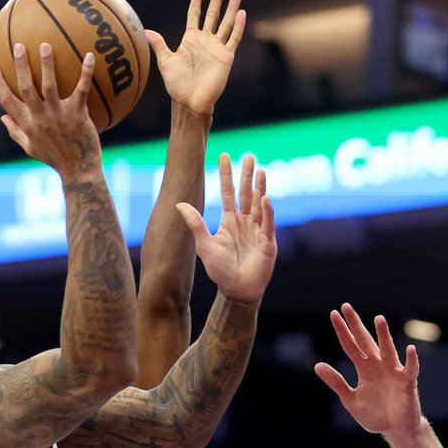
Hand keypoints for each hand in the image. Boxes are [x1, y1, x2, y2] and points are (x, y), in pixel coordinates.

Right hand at [0, 42, 101, 178]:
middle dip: (21, 65)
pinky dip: (86, 72)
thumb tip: (2, 117)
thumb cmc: (54, 158)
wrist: (78, 171)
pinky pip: (82, 90)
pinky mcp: (78, 115)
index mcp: (27, 123)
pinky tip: (90, 56)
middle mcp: (40, 117)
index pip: (6, 100)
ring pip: (50, 86)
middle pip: (26, 87)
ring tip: (45, 45)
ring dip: (47, 65)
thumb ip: (15, 131)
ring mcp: (58, 115)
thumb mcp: (30, 148)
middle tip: (19, 46)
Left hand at [148, 0, 244, 117]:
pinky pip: (233, 39)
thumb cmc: (177, 85)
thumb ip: (159, 45)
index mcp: (190, 40)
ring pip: (225, 24)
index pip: (195, 14)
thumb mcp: (166, 62)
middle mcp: (205, 41)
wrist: (190, 102)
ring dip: (231, 10)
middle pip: (213, 15)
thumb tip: (144, 31)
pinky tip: (241, 13)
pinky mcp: (226, 57)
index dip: (198, 0)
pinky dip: (238, 26)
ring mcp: (216, 48)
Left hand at [177, 153, 275, 301]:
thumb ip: (195, 224)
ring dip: (260, 188)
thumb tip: (179, 203)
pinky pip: (267, 224)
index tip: (225, 156)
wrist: (237, 290)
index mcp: (230, 221)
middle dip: (248, 176)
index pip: (229, 193)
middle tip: (250, 157)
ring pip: (259, 205)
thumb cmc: (221, 270)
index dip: (227, 175)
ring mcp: (258, 230)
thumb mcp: (205, 245)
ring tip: (261, 171)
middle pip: (246, 194)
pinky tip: (264, 199)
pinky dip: (266, 212)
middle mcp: (245, 222)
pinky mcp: (268, 242)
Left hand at [314, 306, 424, 437]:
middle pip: (365, 341)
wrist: (395, 430)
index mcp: (364, 368)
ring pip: (387, 350)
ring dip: (383, 335)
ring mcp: (393, 372)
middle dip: (356, 324)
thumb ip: (336, 382)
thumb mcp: (350, 399)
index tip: (333, 314)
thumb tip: (317, 366)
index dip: (342, 331)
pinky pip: (410, 369)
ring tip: (378, 319)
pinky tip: (410, 349)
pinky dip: (411, 359)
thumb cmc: (375, 414)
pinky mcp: (407, 383)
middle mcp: (378, 365)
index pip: (350, 345)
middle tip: (346, 306)